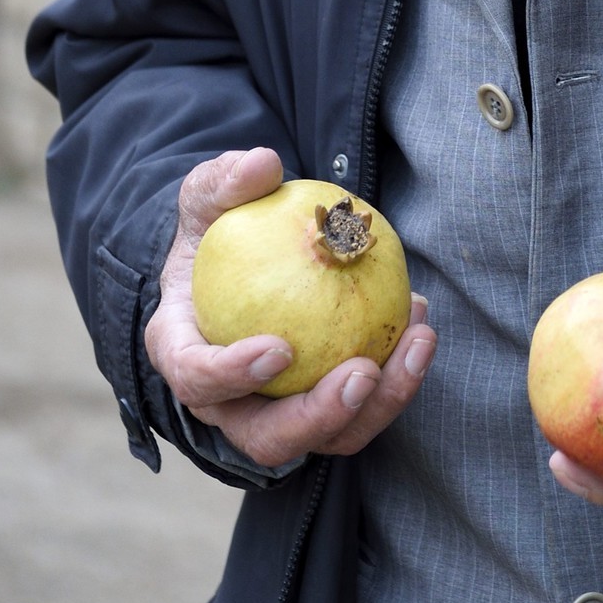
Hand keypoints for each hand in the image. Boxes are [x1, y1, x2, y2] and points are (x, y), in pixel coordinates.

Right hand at [143, 147, 437, 466]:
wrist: (240, 257)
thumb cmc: (217, 228)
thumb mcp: (209, 195)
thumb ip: (225, 180)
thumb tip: (260, 164)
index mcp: (183, 352)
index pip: (196, 380)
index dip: (232, 375)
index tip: (281, 348)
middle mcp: (228, 400)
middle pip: (266, 437)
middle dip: (317, 418)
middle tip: (363, 372)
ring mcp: (277, 410)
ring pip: (326, 435)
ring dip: (380, 402)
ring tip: (416, 342)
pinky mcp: (322, 403)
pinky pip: (362, 403)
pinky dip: (397, 372)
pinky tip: (419, 316)